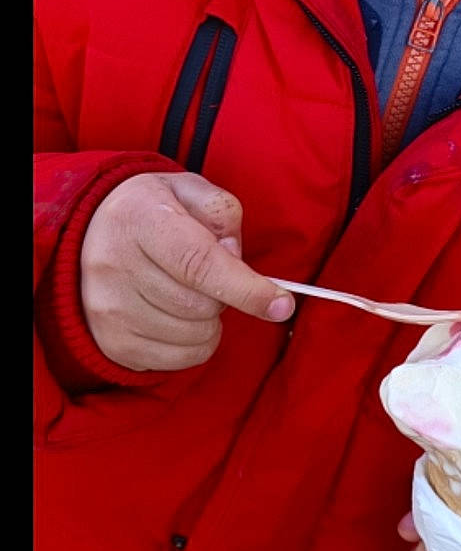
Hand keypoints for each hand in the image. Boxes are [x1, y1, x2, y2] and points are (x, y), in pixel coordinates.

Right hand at [80, 171, 294, 371]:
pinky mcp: (110, 341)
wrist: (88, 233)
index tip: (281, 303)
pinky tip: (180, 318)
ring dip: (209, 321)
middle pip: (199, 305)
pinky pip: (177, 360)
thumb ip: (221, 214)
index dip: (245, 288)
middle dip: (224, 296)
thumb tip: (235, 260)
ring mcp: (108, 307)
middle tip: (211, 277)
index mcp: (140, 218)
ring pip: (192, 336)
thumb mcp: (189, 190)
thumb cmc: (153, 211)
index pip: (199, 263)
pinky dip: (194, 344)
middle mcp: (115, 264)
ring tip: (191, 294)